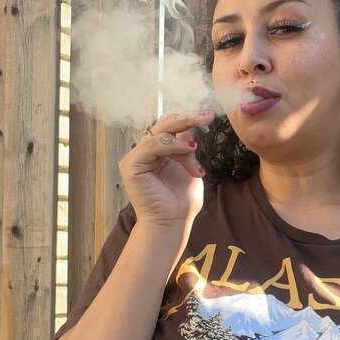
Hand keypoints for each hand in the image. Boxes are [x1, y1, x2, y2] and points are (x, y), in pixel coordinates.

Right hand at [118, 110, 212, 228]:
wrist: (172, 222)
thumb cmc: (181, 201)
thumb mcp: (189, 166)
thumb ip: (187, 148)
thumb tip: (194, 126)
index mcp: (158, 151)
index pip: (169, 126)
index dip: (188, 119)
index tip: (208, 117)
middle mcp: (145, 152)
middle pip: (163, 125)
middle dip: (187, 118)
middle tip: (207, 116)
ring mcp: (136, 158)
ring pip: (160, 134)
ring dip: (182, 143)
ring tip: (195, 151)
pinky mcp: (131, 166)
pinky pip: (152, 146)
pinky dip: (172, 146)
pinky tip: (189, 150)